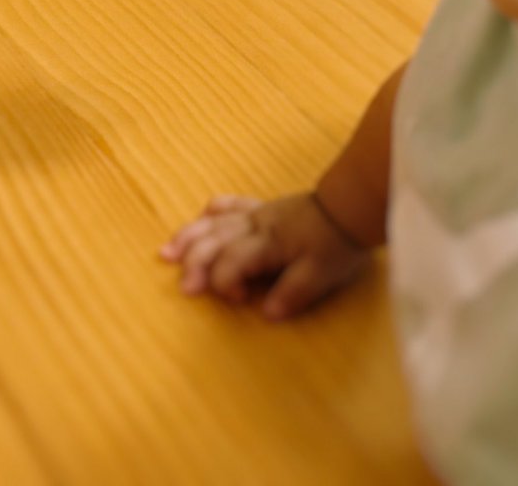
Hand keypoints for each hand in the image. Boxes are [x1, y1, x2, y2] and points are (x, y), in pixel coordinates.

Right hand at [160, 193, 369, 320]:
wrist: (350, 206)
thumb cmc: (336, 243)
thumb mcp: (322, 274)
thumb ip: (293, 293)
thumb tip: (266, 313)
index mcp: (267, 244)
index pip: (232, 262)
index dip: (226, 283)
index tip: (237, 301)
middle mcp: (254, 226)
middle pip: (214, 242)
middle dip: (195, 264)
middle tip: (182, 286)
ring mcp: (256, 214)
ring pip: (214, 223)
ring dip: (189, 237)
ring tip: (167, 252)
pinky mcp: (262, 208)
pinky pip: (231, 205)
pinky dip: (213, 211)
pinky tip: (202, 215)